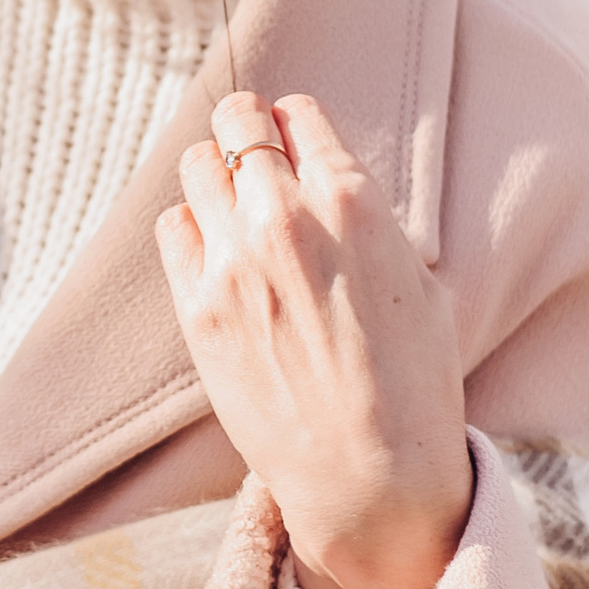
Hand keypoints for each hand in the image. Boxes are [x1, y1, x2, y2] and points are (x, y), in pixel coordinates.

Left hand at [157, 90, 472, 588]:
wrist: (369, 474)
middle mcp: (285, 218)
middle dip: (245, 130)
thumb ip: (366, 220)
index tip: (293, 139)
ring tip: (232, 204)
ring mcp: (233, 262)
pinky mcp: (196, 307)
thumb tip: (329, 181)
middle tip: (253, 152)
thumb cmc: (411, 383)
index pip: (297, 114)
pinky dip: (190, 229)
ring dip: (214, 175)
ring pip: (195, 165)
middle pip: (236, 121)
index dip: (293, 124)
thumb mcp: (417, 281)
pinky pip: (171, 228)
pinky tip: (215, 254)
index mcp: (352, 202)